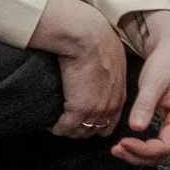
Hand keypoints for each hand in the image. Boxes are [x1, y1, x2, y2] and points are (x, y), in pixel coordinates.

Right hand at [31, 0, 127, 140]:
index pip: (110, 121)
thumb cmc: (97, 39)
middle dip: (80, 128)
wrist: (88, 37)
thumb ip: (109, 72)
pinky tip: (50, 122)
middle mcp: (110, 106)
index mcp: (120, 94)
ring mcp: (96, 110)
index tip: (82, 119)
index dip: (95, 123)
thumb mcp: (113, 58)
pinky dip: (56, 128)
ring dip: (67, 129)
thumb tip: (98, 71)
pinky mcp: (79, 109)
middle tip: (66, 122)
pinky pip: (64, 128)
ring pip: (80, 132)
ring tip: (57, 122)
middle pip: (95, 130)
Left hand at [113, 9, 169, 164]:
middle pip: (166, 154)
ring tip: (119, 149)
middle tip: (117, 150)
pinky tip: (130, 143)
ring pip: (165, 152)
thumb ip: (145, 105)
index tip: (122, 143)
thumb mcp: (154, 81)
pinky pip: (163, 143)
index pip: (166, 146)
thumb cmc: (168, 61)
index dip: (144, 150)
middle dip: (141, 156)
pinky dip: (146, 148)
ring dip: (143, 155)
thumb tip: (135, 127)